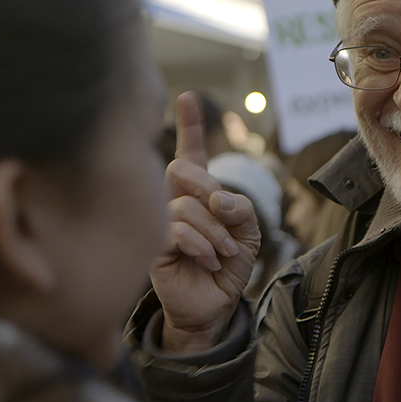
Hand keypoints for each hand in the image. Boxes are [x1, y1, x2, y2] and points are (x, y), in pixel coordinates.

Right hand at [149, 92, 260, 353]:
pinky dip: (200, 245)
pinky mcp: (152, 245)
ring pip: (185, 206)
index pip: (190, 154)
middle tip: (227, 222)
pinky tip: (208, 261)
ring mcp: (159, 221)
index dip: (190, 125)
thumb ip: (241, 208)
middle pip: (182, 171)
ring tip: (223, 254)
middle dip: (212, 194)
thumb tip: (217, 199)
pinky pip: (175, 230)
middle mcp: (172, 201)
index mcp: (196, 193)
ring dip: (214, 232)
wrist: (215, 305)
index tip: (188, 96)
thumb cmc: (227, 266)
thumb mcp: (248, 233)